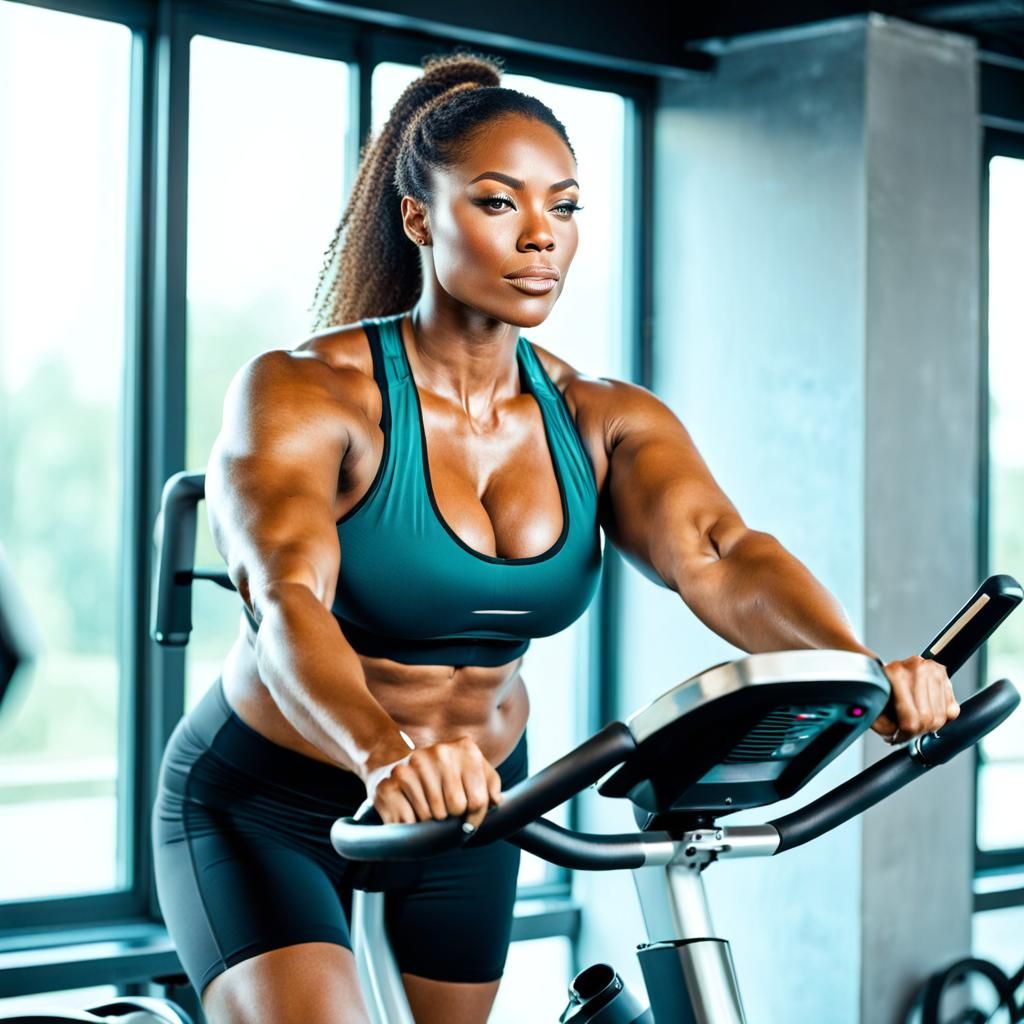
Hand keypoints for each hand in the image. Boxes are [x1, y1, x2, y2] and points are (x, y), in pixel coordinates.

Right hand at [364, 735, 502, 828]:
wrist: (395, 764)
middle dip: (453, 817)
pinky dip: (411, 824)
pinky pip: (409, 821)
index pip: (479, 799)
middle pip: (456, 808)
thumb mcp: (471, 772)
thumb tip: (496, 801)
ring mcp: (413, 765)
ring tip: (428, 808)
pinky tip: (410, 810)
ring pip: (433, 816)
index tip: (469, 821)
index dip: (476, 818)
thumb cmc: (443, 775)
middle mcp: (439, 752)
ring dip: (432, 821)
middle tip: (446, 810)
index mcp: (465, 749)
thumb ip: (489, 785)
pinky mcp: (390, 783)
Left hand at [870, 654, 959, 743]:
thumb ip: (881, 723)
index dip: (904, 735)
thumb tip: (894, 735)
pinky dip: (941, 717)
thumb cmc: (879, 686)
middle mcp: (918, 669)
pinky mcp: (945, 677)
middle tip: (906, 730)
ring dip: (928, 725)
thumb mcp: (873, 704)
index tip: (898, 736)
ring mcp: (934, 671)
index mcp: (896, 675)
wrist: (886, 669)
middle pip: (928, 719)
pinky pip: (952, 711)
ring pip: (941, 717)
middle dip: (916, 731)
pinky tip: (926, 711)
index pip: (911, 719)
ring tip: (914, 720)